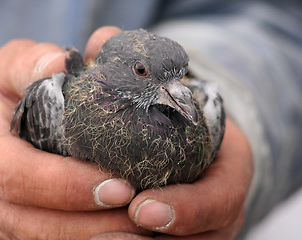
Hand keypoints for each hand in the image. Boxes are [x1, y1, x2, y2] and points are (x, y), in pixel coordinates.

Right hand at [0, 27, 148, 238]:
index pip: (18, 174)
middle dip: (90, 223)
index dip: (68, 185)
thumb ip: (33, 63)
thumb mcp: (4, 75)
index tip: (119, 186)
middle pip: (32, 222)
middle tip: (139, 212)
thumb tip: (71, 58)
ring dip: (92, 239)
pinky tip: (115, 236)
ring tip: (138, 232)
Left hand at [88, 30, 253, 238]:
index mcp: (227, 168)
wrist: (191, 136)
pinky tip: (96, 237)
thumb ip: (138, 63)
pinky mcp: (183, 234)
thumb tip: (102, 41)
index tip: (141, 207)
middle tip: (107, 233)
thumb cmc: (180, 110)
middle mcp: (219, 203)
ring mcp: (204, 225)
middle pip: (202, 237)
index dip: (187, 208)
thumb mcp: (171, 86)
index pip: (221, 198)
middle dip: (154, 238)